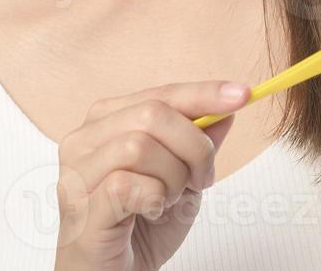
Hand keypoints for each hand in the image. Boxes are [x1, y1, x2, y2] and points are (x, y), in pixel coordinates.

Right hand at [52, 80, 249, 270]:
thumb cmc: (141, 227)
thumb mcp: (182, 178)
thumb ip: (199, 141)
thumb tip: (229, 106)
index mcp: (106, 122)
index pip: (161, 94)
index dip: (204, 93)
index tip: (243, 94)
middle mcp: (83, 141)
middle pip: (152, 114)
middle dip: (193, 146)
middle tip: (202, 178)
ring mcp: (77, 174)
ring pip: (138, 146)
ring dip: (172, 177)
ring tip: (169, 200)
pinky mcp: (81, 208)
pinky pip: (126, 185)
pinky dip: (154, 199)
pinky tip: (152, 212)